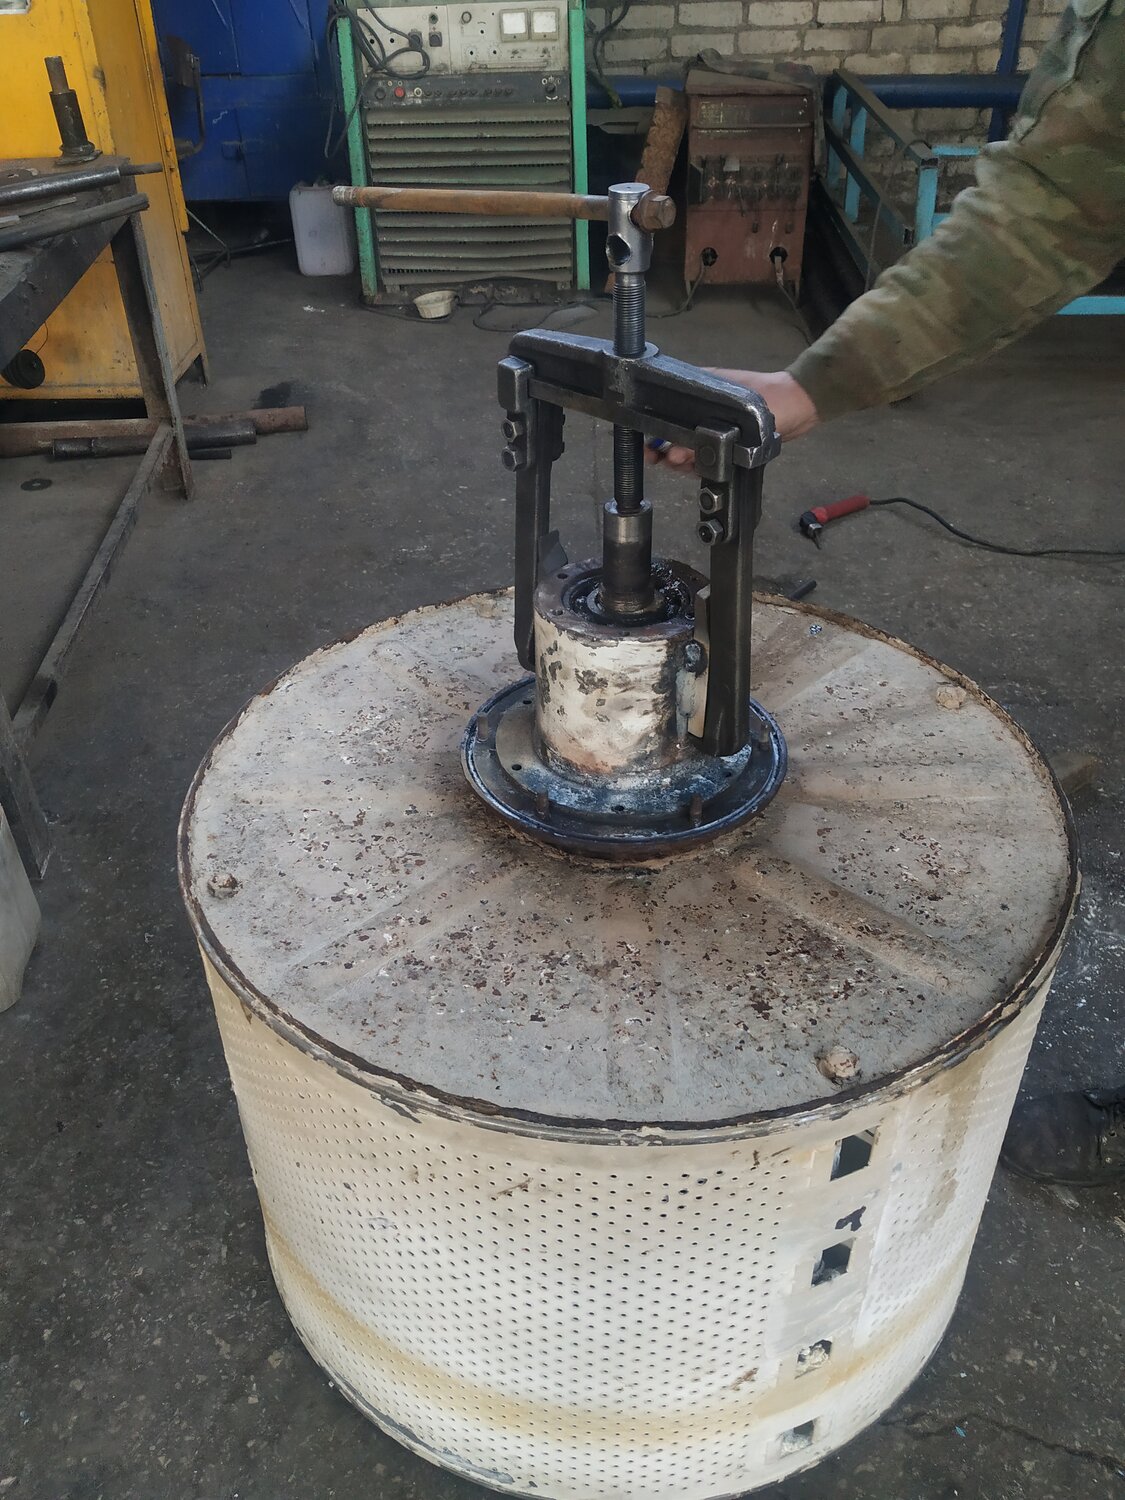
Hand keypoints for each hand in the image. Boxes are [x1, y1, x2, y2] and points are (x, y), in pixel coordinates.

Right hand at [643, 370, 819, 472]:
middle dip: (666, 450)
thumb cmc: (768, 399)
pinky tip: (696, 470)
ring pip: (688, 448)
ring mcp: (715, 427)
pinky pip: (705, 457)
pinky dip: (699, 465)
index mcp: (699, 392)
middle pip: (674, 434)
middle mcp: (703, 409)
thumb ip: (705, 426)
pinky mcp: (726, 443)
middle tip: (666, 460)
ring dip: (681, 460)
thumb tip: (675, 445)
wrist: (798, 408)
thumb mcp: (732, 405)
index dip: (656, 431)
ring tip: (681, 465)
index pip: (667, 412)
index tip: (652, 447)